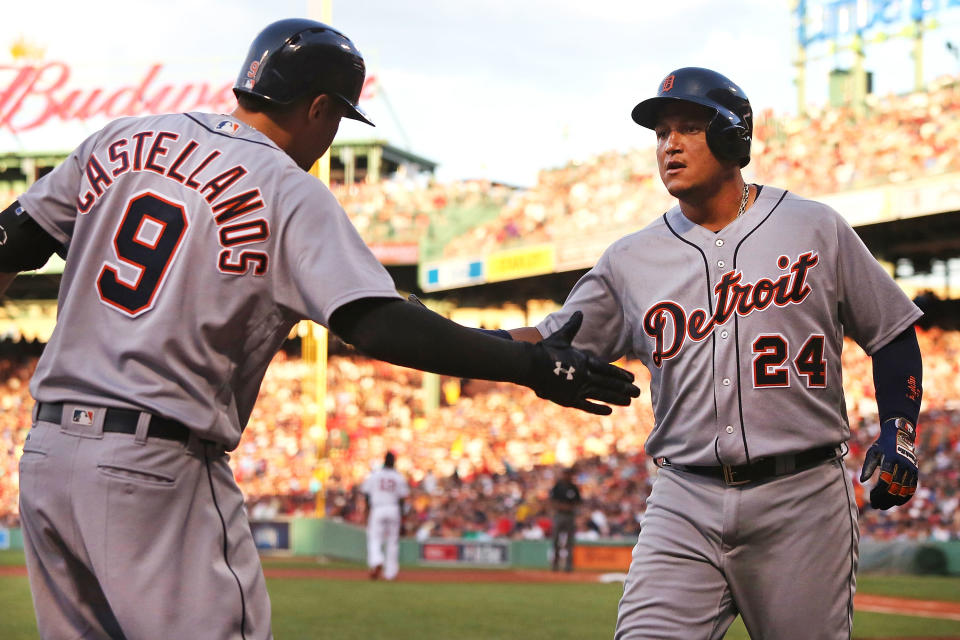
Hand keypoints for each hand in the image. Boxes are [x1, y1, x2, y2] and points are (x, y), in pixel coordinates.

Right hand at [525, 311, 639, 414]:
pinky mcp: (567, 399)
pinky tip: (609, 411)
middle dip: (624, 388)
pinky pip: (586, 405)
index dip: (620, 374)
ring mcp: (576, 389)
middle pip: (608, 383)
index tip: (632, 378)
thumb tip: (580, 312)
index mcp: (583, 360)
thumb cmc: (544, 350)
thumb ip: (573, 326)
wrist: (528, 365)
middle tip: (638, 392)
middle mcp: (583, 376)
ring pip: (601, 395)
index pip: (607, 369)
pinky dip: (598, 408)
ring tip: (629, 402)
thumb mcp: (561, 337)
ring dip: (617, 398)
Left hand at [859, 417, 918, 509]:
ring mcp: (911, 469)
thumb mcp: (873, 452)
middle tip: (875, 506)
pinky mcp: (915, 472)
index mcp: (891, 459)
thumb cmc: (882, 445)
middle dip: (884, 499)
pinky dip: (905, 497)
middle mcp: (903, 465)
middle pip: (895, 488)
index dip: (878, 492)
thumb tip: (862, 481)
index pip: (885, 481)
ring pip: (904, 490)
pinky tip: (896, 503)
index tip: (871, 498)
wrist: (899, 435)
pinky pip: (912, 488)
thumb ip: (868, 467)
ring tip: (883, 506)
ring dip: (893, 501)